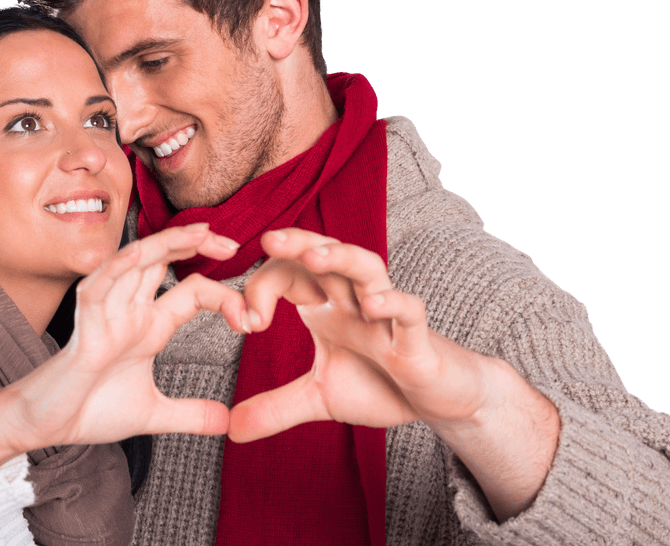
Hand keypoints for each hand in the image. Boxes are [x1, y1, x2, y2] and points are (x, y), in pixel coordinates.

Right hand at [0, 223, 247, 462]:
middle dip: (195, 244)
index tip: (252, 320)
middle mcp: (129, 310)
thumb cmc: (90, 410)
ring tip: (198, 233)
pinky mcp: (82, 326)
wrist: (47, 428)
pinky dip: (116, 269)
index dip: (223, 296)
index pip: (191, 291)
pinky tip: (137, 254)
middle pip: (163, 261)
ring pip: (135, 263)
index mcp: (148, 325)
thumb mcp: (152, 413)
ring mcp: (105, 313)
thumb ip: (189, 415)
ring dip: (165, 244)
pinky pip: (98, 288)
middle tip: (232, 244)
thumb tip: (227, 422)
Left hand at [229, 227, 493, 442]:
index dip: (261, 289)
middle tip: (267, 239)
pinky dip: (393, 303)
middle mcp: (354, 302)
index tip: (244, 323)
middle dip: (298, 244)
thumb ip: (275, 408)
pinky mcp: (417, 340)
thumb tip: (232, 429)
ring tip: (313, 255)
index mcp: (328, 307)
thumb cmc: (382, 386)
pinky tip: (371, 305)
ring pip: (368, 269)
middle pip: (327, 255)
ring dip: (341, 258)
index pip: (289, 275)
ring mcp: (386, 317)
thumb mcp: (319, 399)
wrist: (438, 401)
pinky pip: (410, 311)